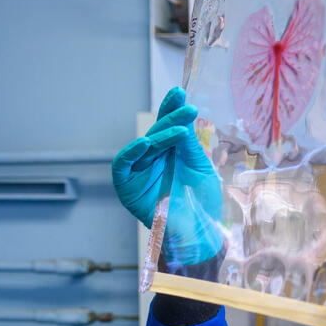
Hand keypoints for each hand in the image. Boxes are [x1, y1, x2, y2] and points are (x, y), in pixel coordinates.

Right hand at [112, 87, 223, 264]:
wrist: (199, 233)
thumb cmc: (202, 202)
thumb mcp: (200, 168)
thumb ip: (189, 147)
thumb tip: (181, 122)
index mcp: (171, 153)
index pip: (169, 126)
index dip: (171, 109)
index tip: (180, 92)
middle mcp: (154, 159)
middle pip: (157, 132)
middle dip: (171, 118)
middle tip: (186, 106)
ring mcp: (140, 172)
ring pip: (144, 146)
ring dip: (160, 135)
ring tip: (178, 129)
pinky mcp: (127, 187)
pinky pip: (123, 165)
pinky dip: (131, 153)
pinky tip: (145, 143)